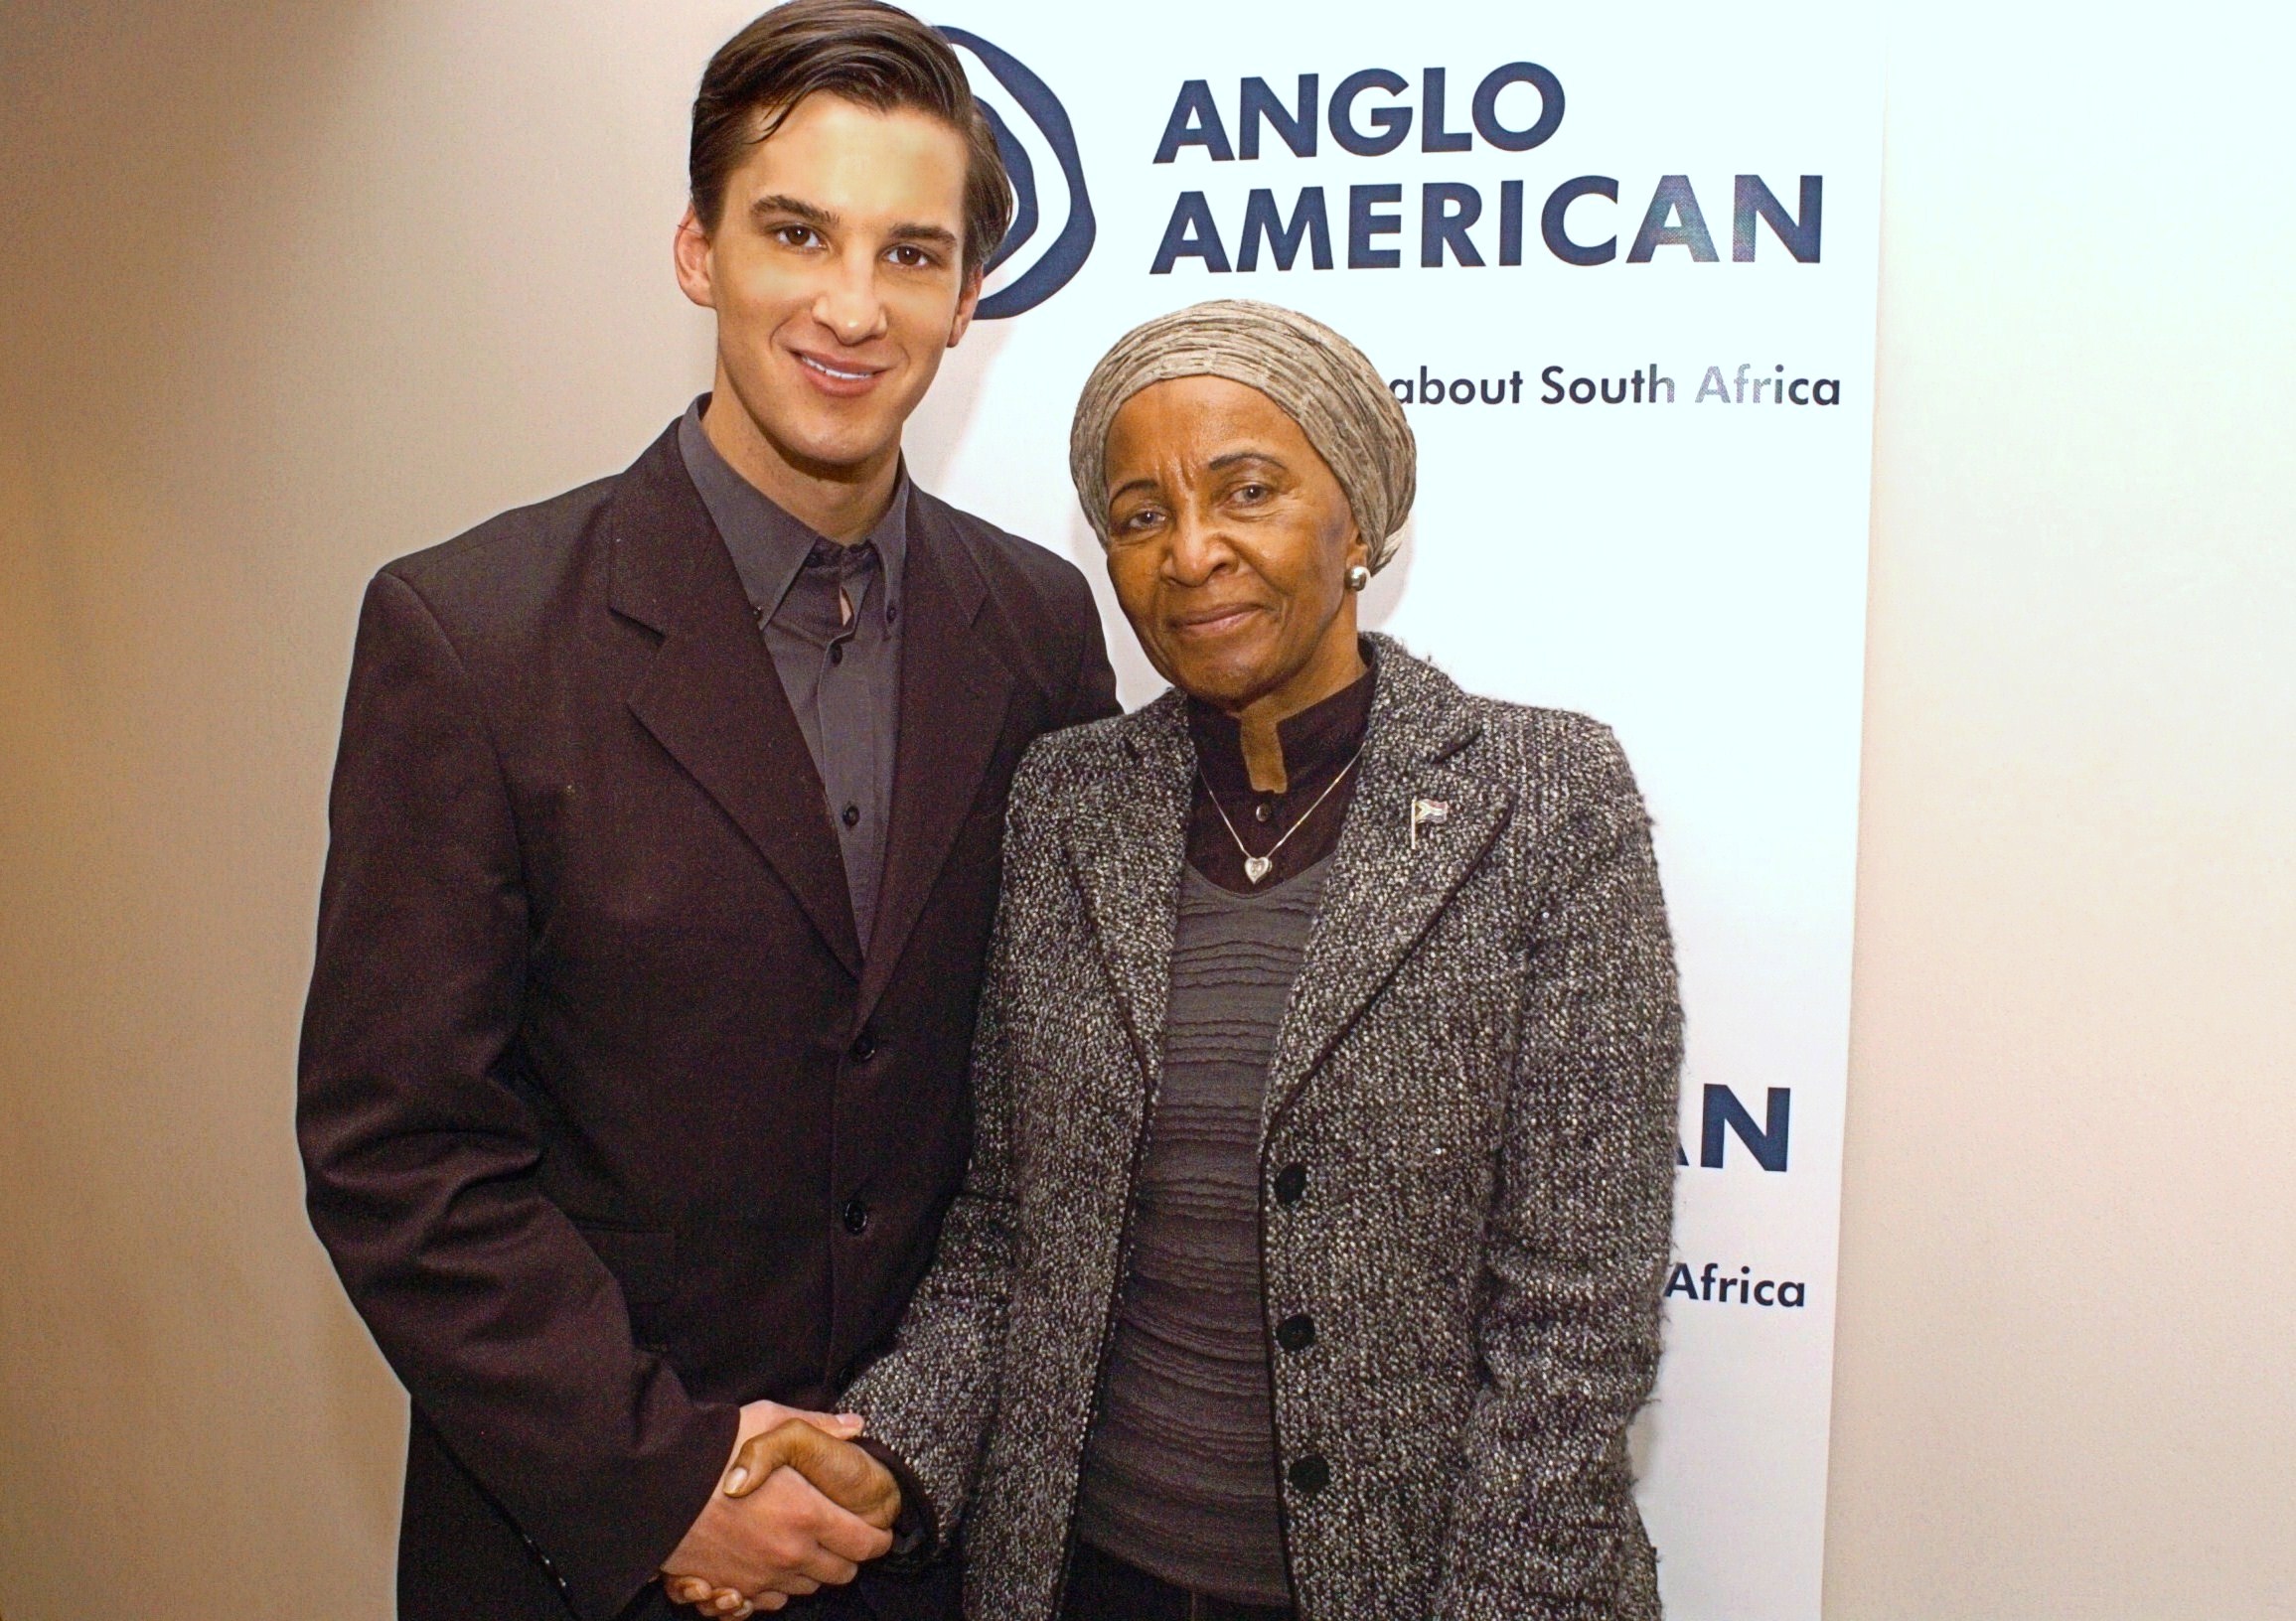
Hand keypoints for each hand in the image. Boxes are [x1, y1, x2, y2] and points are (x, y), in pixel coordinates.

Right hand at [661, 1404, 899, 1615]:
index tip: (878, 1527)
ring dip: (812, 1570)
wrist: (651, 1486)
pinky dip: (777, 1586)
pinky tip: (770, 1560)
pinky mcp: (732, 1588)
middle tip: (840, 1533)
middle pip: (841, 1572)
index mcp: (808, 1514)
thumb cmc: (710, 1451)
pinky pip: (770, 1601)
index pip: (866, 1542)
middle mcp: (790, 1553)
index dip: (878, 1535)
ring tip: (804, 1543)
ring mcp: (760, 1577)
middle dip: (847, 1555)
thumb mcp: (767, 1421)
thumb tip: (853, 1427)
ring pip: (807, 1588)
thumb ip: (816, 1426)